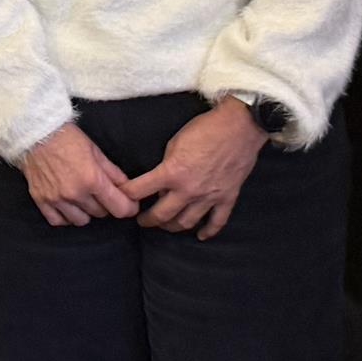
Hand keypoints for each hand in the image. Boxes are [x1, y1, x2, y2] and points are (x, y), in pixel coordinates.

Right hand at [17, 122, 137, 228]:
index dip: (129, 208)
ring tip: (83, 198)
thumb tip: (127, 188)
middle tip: (101, 192)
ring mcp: (56, 199)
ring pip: (81, 221)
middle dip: (105, 204)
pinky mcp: (41, 201)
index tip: (129, 205)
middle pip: (101, 214)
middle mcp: (75, 193)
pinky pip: (58, 221)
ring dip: (86, 212)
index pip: (119, 208)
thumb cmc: (67, 138)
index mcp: (92, 179)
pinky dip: (66, 217)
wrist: (35, 133)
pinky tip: (68, 206)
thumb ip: (113, 173)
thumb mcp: (96, 151)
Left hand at [126, 99, 266, 238]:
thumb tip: (162, 180)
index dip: (127, 195)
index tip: (121, 198)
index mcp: (172, 172)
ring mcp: (209, 197)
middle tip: (142, 220)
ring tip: (166, 224)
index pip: (140, 190)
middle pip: (162, 215)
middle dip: (148, 220)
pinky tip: (199, 235)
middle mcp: (188, 190)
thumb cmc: (206, 128)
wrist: (240, 126)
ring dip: (173, 226)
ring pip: (186, 223)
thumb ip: (167, 164)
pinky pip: (217, 222)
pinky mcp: (227, 198)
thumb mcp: (176, 141)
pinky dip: (207, 231)